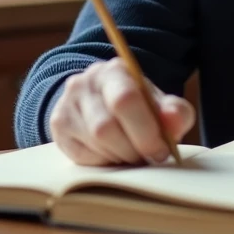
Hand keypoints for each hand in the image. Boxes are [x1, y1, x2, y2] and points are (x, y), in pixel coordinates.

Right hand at [49, 58, 194, 164]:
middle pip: (106, 127)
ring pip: (94, 143)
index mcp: (115, 71)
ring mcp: (67, 104)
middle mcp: (85, 83)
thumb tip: (173, 119)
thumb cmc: (138, 107)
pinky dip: (103, 162)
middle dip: (132, 149)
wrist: (103, 103)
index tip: (161, 151)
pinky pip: (81, 155)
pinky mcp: (58, 125)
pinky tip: (113, 155)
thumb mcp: (161, 106)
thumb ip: (175, 112)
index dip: (145, 132)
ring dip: (119, 157)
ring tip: (132, 155)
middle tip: (146, 157)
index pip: (125, 100)